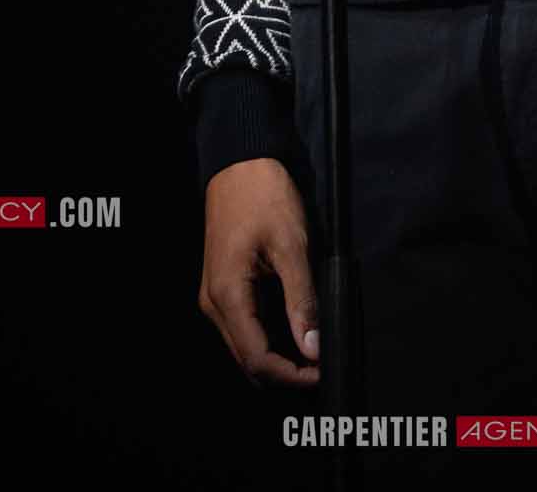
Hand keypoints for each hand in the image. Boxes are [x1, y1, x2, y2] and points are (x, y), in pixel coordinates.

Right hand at [199, 157, 320, 388]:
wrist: (240, 161)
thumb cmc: (263, 195)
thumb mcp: (290, 245)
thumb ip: (302, 300)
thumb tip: (313, 347)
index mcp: (227, 296)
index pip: (256, 359)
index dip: (291, 375)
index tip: (322, 372)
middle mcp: (214, 303)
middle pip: (247, 360)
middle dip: (284, 373)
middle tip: (321, 367)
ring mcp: (215, 296)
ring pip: (244, 346)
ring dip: (276, 357)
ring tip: (312, 352)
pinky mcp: (223, 286)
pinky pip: (244, 326)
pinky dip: (268, 338)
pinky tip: (293, 331)